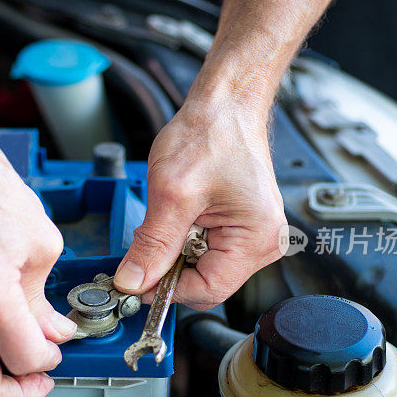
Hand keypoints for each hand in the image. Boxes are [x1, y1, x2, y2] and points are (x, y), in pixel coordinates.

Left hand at [113, 99, 286, 309]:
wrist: (225, 106)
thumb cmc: (210, 134)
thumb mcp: (170, 193)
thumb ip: (152, 244)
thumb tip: (133, 281)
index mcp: (256, 237)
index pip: (208, 290)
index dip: (167, 290)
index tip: (135, 282)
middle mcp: (263, 242)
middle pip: (207, 283)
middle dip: (170, 271)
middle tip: (143, 247)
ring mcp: (254, 236)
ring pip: (204, 269)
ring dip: (176, 255)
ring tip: (167, 221)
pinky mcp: (242, 228)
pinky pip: (208, 252)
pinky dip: (184, 243)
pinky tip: (178, 220)